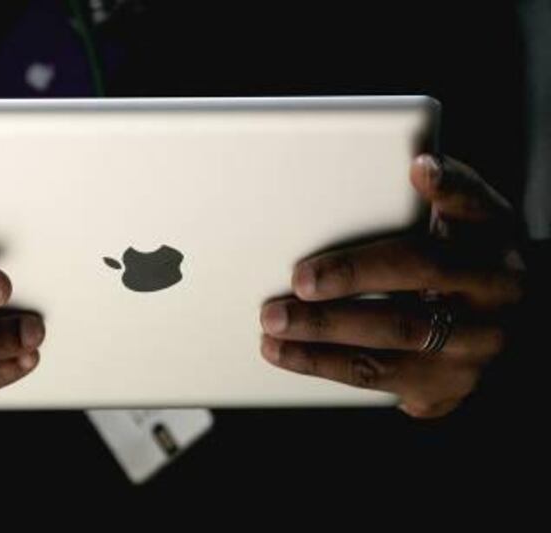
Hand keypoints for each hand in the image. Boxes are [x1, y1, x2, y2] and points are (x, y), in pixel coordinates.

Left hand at [260, 154, 524, 417]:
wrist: (488, 323)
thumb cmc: (456, 260)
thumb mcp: (460, 221)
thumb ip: (436, 196)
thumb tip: (412, 166)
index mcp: (493, 241)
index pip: (472, 208)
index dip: (446, 189)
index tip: (417, 169)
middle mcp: (494, 295)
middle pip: (419, 280)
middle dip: (350, 278)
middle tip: (298, 281)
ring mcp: (472, 350)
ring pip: (389, 346)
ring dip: (321, 338)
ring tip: (273, 326)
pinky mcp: (445, 388)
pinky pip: (378, 381)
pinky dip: (325, 367)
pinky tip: (288, 354)